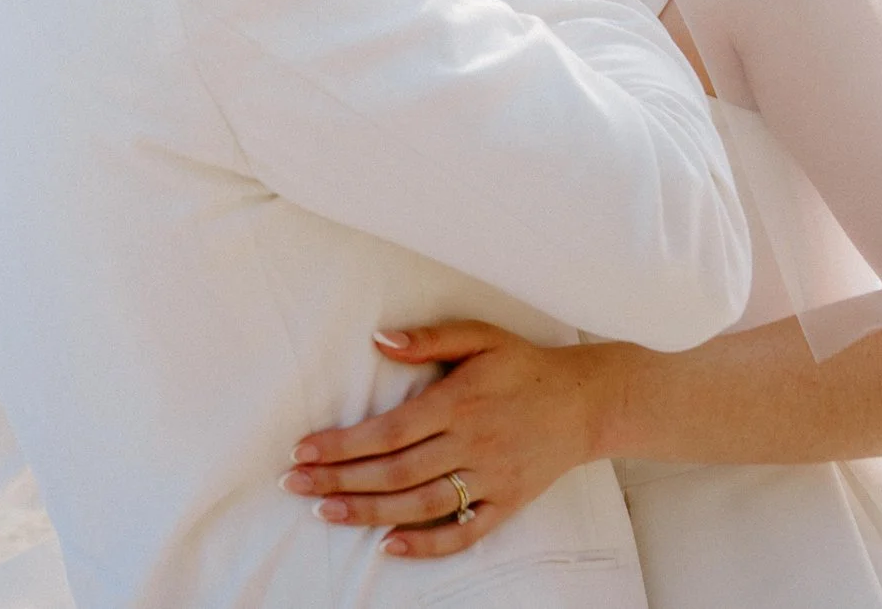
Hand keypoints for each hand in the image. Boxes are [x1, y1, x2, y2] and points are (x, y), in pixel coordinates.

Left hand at [279, 321, 626, 559]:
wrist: (586, 400)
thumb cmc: (523, 364)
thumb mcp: (480, 336)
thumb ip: (429, 339)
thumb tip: (379, 339)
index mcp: (459, 402)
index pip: (389, 431)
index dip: (343, 444)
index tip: (304, 450)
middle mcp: (472, 443)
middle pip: (395, 471)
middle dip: (340, 480)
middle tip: (295, 484)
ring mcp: (491, 477)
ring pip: (422, 504)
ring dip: (370, 512)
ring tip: (325, 513)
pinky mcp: (509, 502)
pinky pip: (465, 531)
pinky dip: (428, 543)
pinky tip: (390, 546)